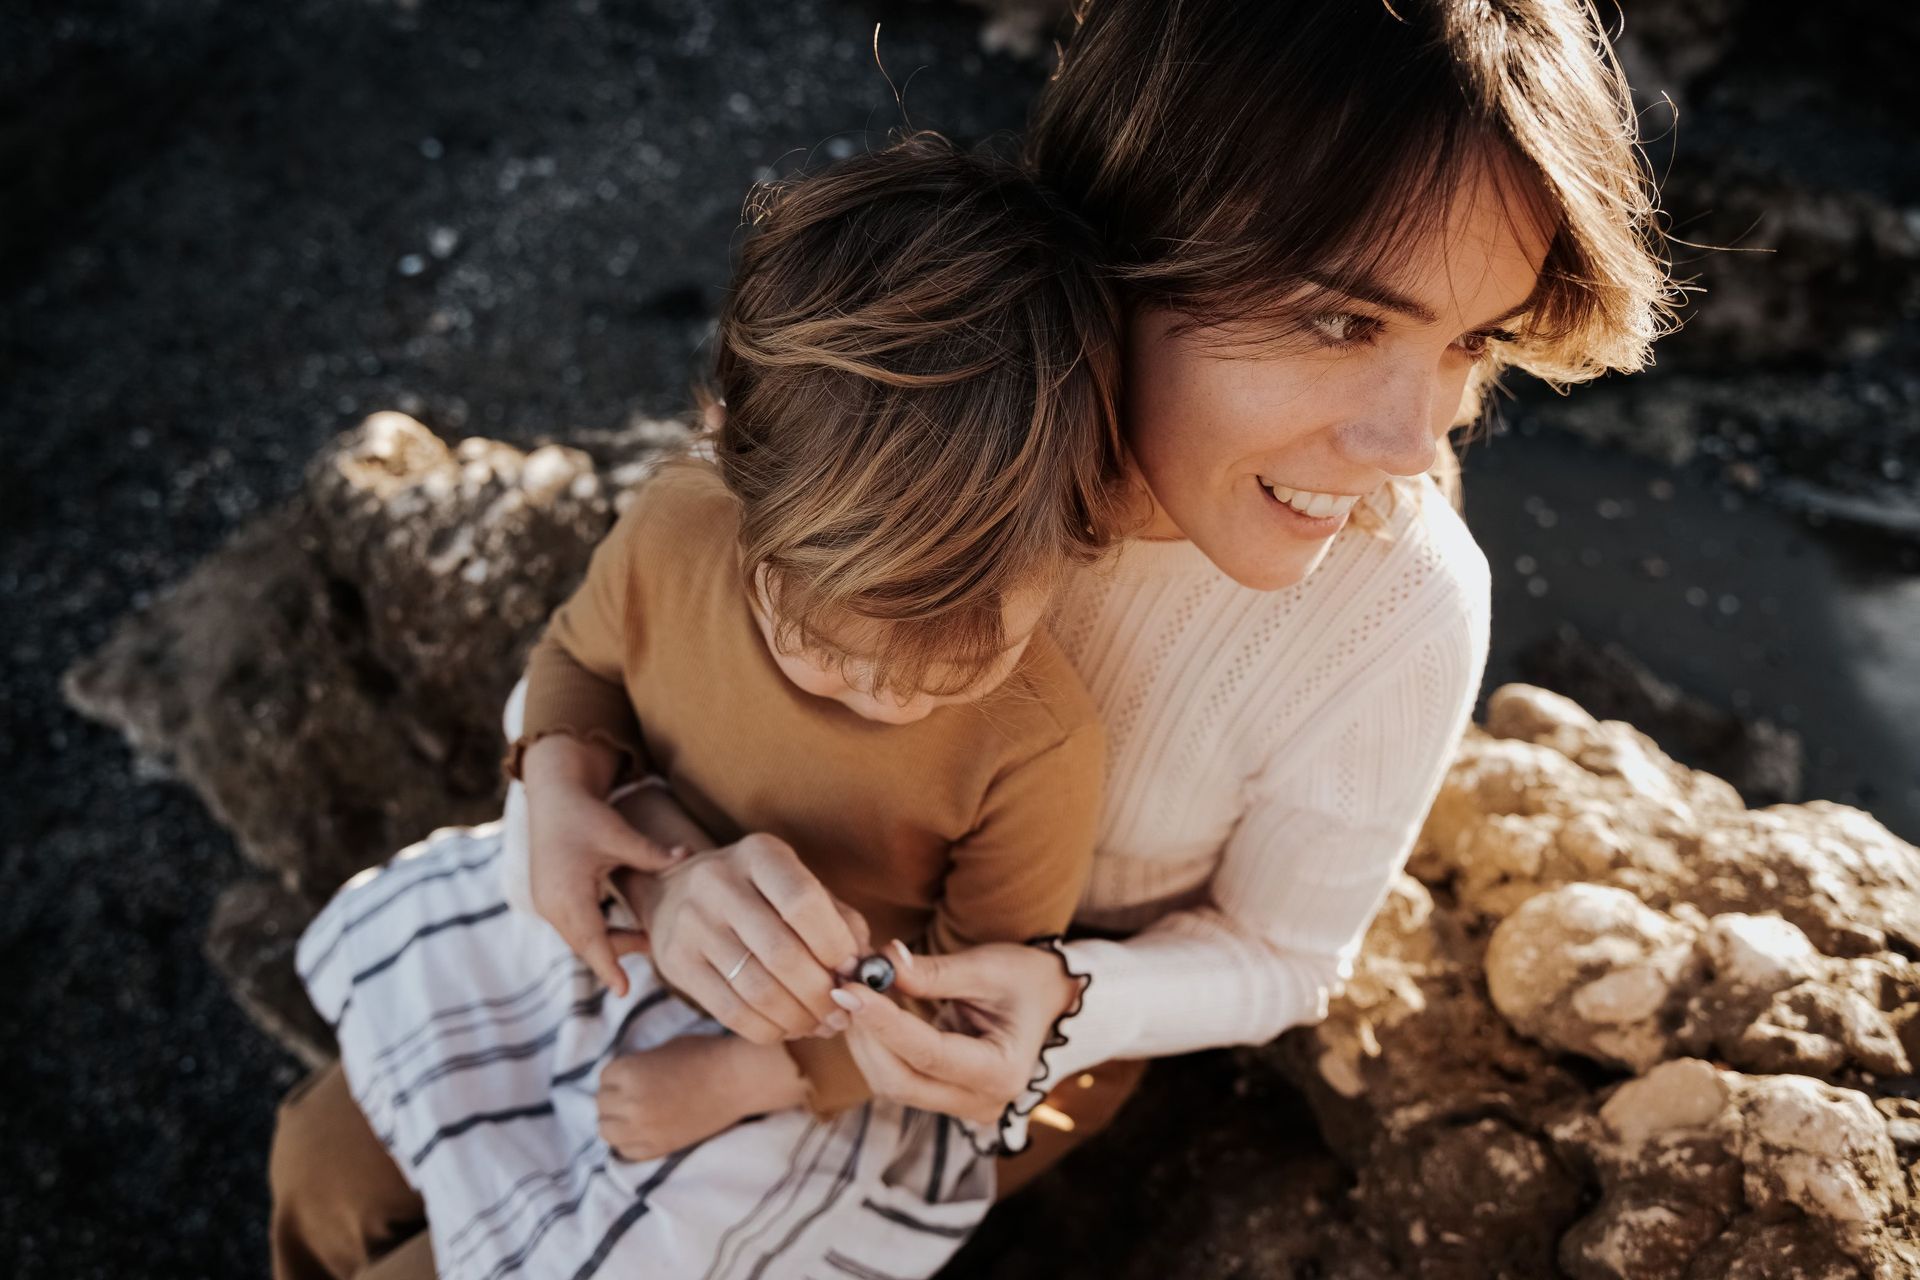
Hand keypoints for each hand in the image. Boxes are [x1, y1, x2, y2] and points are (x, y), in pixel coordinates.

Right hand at [525, 775, 688, 997]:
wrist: (551, 797)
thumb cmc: (585, 814)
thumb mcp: (619, 834)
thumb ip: (652, 853)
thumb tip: (688, 855)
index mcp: (567, 893)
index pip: (591, 941)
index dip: (608, 967)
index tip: (623, 991)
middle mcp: (551, 904)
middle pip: (587, 944)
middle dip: (617, 952)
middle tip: (654, 946)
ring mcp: (546, 903)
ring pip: (581, 937)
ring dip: (608, 941)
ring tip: (644, 937)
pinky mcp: (549, 898)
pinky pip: (574, 926)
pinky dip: (597, 930)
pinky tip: (622, 925)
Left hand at [596, 1036, 804, 1161]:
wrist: (736, 1080)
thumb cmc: (704, 1055)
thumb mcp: (662, 1050)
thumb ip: (637, 1066)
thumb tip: (621, 1080)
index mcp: (629, 1072)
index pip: (604, 1078)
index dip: (618, 1076)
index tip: (634, 1076)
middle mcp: (630, 1103)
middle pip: (602, 1105)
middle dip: (614, 1099)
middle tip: (635, 1094)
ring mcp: (643, 1129)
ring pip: (607, 1132)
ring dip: (616, 1121)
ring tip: (634, 1114)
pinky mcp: (659, 1147)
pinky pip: (626, 1151)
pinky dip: (629, 1142)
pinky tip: (643, 1130)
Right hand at [623, 832, 872, 1045]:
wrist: (673, 897)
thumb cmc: (760, 896)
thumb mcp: (800, 889)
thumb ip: (841, 923)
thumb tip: (867, 973)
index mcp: (759, 854)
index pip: (803, 903)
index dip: (835, 946)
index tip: (853, 972)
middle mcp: (718, 882)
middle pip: (782, 954)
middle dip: (822, 994)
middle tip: (842, 1012)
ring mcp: (691, 923)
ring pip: (759, 990)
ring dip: (800, 1019)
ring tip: (820, 1024)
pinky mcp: (675, 963)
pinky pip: (732, 1012)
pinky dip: (770, 1030)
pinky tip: (788, 1027)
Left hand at [836, 941, 1080, 1127]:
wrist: (1045, 997)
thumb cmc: (1022, 978)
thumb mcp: (985, 967)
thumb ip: (932, 972)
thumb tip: (879, 963)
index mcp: (1003, 1071)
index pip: (929, 1053)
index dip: (884, 1022)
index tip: (850, 989)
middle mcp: (983, 1102)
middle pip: (902, 1081)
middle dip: (867, 1035)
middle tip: (844, 989)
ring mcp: (963, 1107)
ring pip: (892, 1084)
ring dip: (865, 1041)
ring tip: (852, 995)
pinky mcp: (944, 1099)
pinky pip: (897, 1079)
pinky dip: (876, 1047)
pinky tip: (865, 1014)